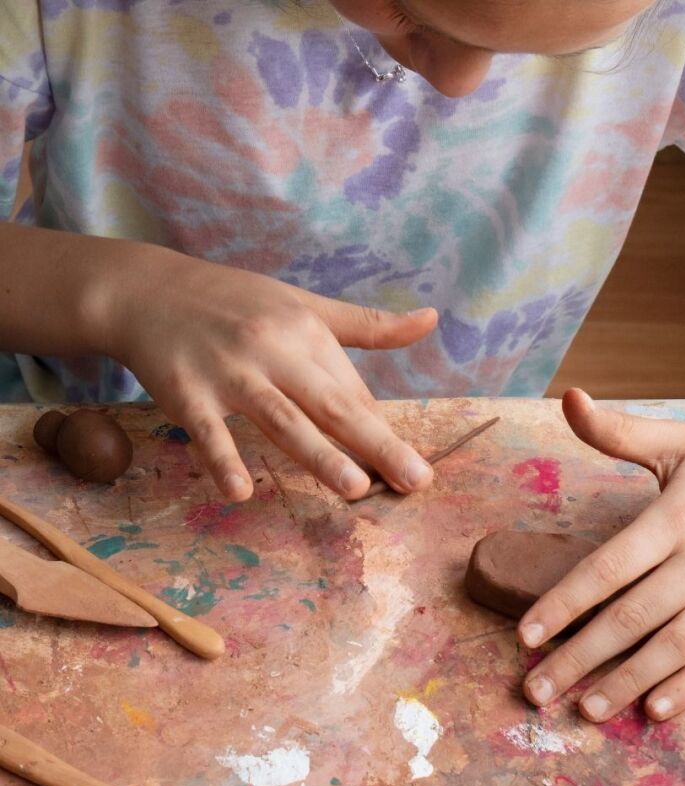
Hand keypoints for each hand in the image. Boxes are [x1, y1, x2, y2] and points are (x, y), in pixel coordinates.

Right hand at [100, 247, 437, 500]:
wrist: (147, 289)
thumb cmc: (237, 303)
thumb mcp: (305, 305)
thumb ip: (368, 324)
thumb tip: (431, 319)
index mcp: (307, 334)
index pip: (353, 394)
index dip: (384, 433)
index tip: (416, 472)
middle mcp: (274, 351)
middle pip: (331, 405)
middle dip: (376, 444)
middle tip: (415, 481)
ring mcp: (230, 373)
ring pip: (281, 418)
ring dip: (319, 454)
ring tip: (355, 488)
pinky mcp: (186, 392)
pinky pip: (208, 431)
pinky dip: (222, 459)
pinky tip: (241, 491)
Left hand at [519, 389, 684, 721]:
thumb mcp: (679, 439)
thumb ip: (618, 431)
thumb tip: (568, 397)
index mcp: (676, 516)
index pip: (606, 568)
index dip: (562, 604)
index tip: (525, 635)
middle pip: (632, 617)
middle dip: (578, 657)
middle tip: (536, 691)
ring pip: (674, 645)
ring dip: (626, 682)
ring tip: (587, 711)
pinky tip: (653, 709)